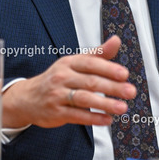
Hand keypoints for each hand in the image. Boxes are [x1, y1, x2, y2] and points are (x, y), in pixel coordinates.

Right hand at [2, 36, 135, 127]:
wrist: (28, 98)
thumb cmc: (58, 78)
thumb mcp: (75, 62)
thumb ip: (98, 53)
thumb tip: (116, 40)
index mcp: (69, 63)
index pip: (90, 63)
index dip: (108, 68)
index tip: (124, 74)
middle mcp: (63, 77)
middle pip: (90, 82)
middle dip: (112, 87)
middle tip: (130, 91)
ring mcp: (58, 95)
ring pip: (84, 99)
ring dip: (105, 104)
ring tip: (122, 107)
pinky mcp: (56, 112)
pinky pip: (77, 116)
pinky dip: (93, 118)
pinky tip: (107, 119)